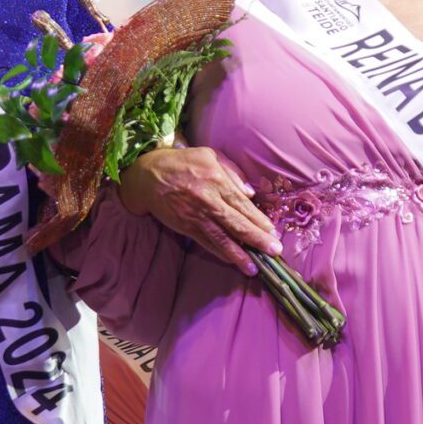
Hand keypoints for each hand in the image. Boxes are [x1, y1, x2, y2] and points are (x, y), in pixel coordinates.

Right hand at [118, 146, 279, 274]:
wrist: (148, 177)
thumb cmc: (182, 163)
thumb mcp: (209, 155)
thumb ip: (232, 172)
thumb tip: (250, 193)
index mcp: (216, 181)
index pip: (242, 205)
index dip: (259, 220)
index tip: (273, 232)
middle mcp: (208, 201)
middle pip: (236, 224)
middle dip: (257, 240)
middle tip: (274, 252)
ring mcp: (196, 217)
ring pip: (222, 239)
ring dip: (239, 255)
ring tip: (254, 268)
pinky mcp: (186, 228)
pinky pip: (206, 243)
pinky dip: (220, 253)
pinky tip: (233, 261)